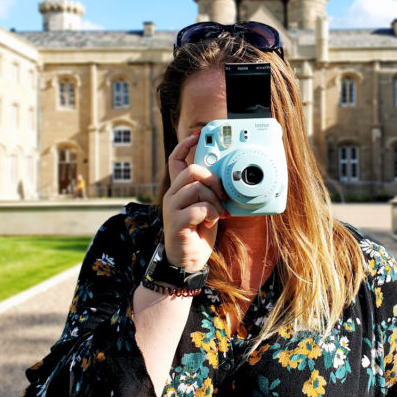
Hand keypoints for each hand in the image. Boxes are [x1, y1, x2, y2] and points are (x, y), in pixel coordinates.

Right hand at [162, 133, 227, 271]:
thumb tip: (225, 180)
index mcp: (179, 189)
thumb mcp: (208, 208)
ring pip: (198, 188)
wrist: (187, 262)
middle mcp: (172, 195)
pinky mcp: (176, 222)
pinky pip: (199, 208)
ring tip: (218, 214)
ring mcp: (171, 207)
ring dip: (215, 201)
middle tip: (223, 196)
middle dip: (214, 180)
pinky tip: (210, 223)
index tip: (197, 134)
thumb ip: (210, 193)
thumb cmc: (198, 233)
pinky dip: (211, 214)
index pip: (176, 159)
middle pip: (192, 171)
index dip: (185, 144)